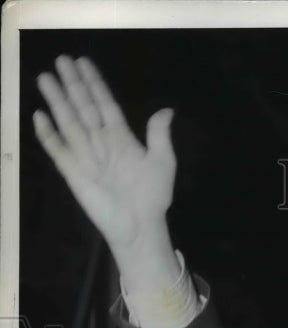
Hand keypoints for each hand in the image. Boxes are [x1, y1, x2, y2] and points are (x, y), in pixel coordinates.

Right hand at [34, 55, 177, 275]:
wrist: (140, 226)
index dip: (95, 84)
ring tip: (45, 78)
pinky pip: (58, 150)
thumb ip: (159, 136)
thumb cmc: (153, 197)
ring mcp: (86, 157)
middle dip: (73, 85)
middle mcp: (101, 143)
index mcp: (122, 138)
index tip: (83, 63)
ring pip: (69, 122)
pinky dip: (48, 135)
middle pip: (83, 108)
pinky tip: (39, 116)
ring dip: (58, 101)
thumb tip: (167, 110)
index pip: (105, 104)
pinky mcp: (74, 173)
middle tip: (61, 60)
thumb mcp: (162, 162)